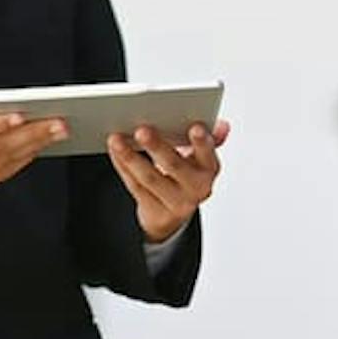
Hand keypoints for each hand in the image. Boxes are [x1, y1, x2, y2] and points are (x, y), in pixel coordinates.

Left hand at [108, 120, 229, 245]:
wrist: (173, 214)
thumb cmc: (186, 175)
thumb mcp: (200, 157)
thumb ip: (209, 139)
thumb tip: (223, 125)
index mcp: (209, 169)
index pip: (208, 154)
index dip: (203, 143)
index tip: (195, 127)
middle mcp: (196, 188)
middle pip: (175, 166)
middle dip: (158, 147)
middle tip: (142, 130)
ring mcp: (176, 203)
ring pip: (150, 178)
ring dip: (131, 157)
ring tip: (117, 139)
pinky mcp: (154, 211)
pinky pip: (135, 186)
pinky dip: (123, 166)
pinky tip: (115, 151)